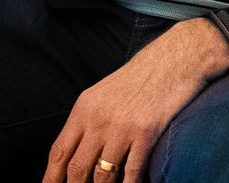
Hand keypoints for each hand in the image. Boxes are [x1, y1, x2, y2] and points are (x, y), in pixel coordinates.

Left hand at [42, 19, 224, 182]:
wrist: (177, 57)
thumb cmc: (144, 76)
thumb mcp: (106, 92)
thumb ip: (90, 119)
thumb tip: (77, 153)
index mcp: (85, 108)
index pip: (59, 152)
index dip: (51, 178)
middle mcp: (99, 119)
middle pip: (77, 169)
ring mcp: (122, 127)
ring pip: (103, 175)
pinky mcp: (147, 132)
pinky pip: (132, 171)